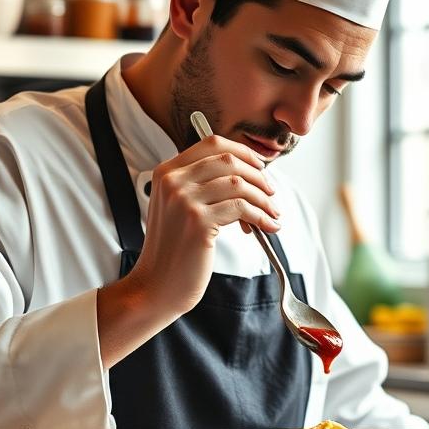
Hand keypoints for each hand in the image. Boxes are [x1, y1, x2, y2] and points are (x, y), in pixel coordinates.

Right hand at [128, 134, 281, 315]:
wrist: (157, 285)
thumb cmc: (173, 250)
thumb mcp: (178, 207)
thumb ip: (201, 186)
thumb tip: (246, 174)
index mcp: (166, 172)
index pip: (211, 143)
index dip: (242, 152)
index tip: (260, 167)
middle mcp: (173, 181)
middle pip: (228, 159)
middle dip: (258, 176)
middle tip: (270, 193)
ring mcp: (184, 200)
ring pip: (239, 183)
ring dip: (263, 199)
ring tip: (272, 213)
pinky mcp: (198, 221)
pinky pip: (241, 208)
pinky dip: (261, 216)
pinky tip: (267, 226)